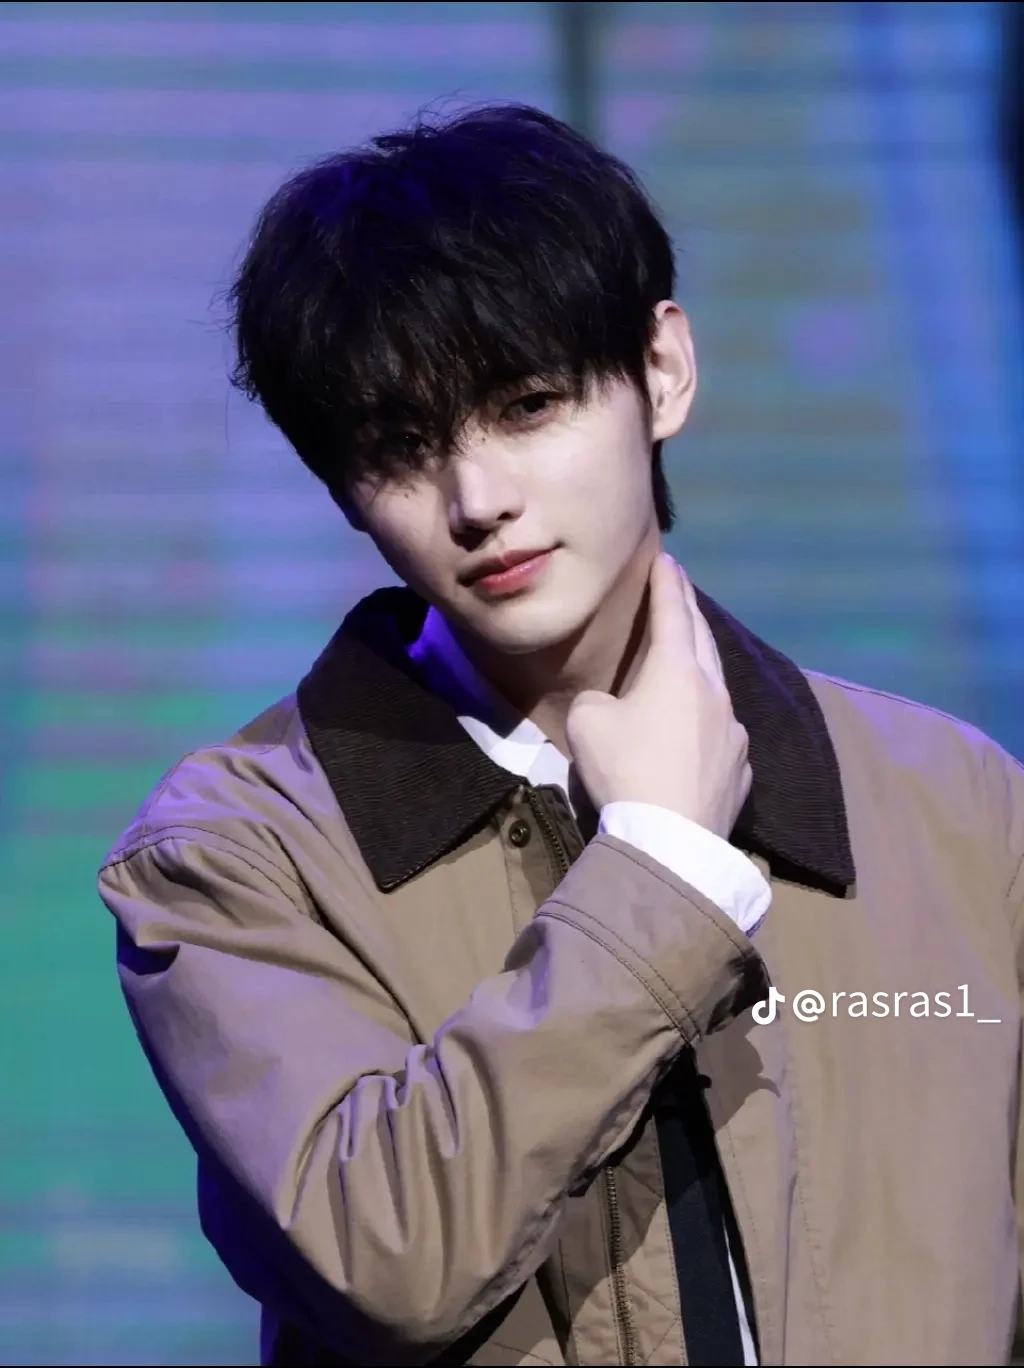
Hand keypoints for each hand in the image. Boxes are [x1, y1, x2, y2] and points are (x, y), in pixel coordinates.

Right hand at [565, 553, 751, 838]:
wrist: (669, 840)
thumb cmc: (625, 769)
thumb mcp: (587, 722)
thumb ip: (599, 700)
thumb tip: (615, 707)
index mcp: (677, 670)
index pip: (673, 613)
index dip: (667, 584)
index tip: (668, 559)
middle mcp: (714, 692)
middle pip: (703, 640)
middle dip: (690, 611)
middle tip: (681, 589)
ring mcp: (735, 732)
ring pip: (717, 688)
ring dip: (702, 669)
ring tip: (691, 660)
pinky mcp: (741, 770)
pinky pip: (723, 733)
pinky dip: (708, 722)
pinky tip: (700, 734)